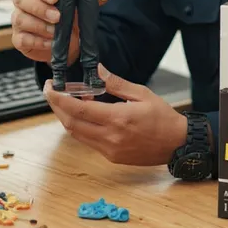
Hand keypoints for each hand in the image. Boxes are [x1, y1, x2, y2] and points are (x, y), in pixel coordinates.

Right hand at [11, 0, 78, 63]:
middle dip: (40, 7)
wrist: (68, 42)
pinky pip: (21, 38)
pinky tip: (50, 42)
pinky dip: (36, 41)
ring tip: (55, 31)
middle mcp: (24, 1)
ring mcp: (19, 19)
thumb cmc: (70, 16)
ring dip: (39, 25)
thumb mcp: (81, 4)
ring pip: (19, 18)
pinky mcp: (18, 38)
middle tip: (57, 16)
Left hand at [44, 66, 187, 165]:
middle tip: (52, 92)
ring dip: (67, 117)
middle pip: (71, 123)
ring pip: (76, 134)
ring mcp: (109, 150)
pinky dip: (80, 126)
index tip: (50, 88)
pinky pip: (87, 141)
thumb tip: (97, 70)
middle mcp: (110, 137)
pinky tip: (85, 114)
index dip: (59, 99)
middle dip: (57, 107)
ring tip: (68, 100)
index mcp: (118, 119)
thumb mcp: (142, 93)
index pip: (78, 109)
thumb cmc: (163, 117)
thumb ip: (116, 83)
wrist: (177, 144)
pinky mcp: (111, 157)